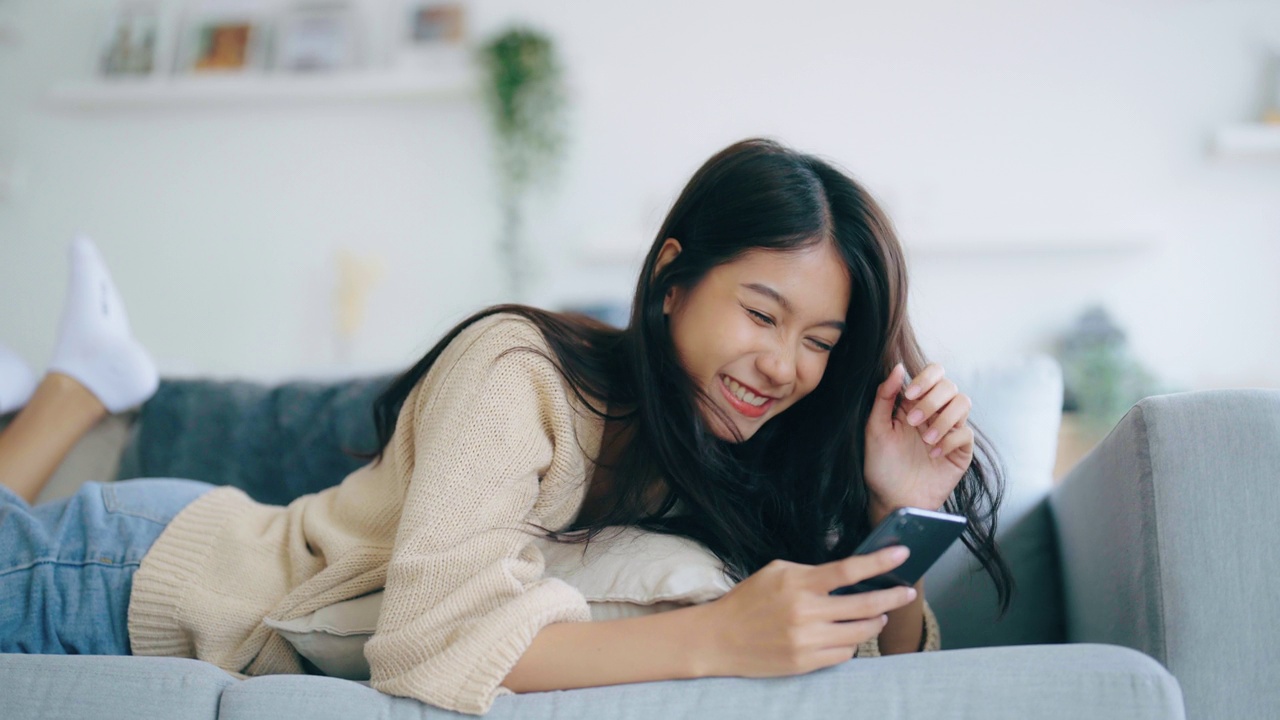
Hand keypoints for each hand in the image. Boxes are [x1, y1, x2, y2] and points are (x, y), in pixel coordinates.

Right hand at [698, 546, 917, 677]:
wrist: (720, 638)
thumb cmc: (748, 600)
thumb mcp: (776, 572)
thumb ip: (810, 572)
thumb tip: (847, 573)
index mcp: (799, 583)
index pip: (848, 570)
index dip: (879, 562)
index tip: (902, 555)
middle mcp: (806, 612)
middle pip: (864, 604)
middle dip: (892, 597)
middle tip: (906, 592)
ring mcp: (807, 640)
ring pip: (860, 632)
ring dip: (875, 622)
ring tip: (878, 616)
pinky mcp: (806, 663)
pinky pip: (844, 654)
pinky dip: (851, 643)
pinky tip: (847, 635)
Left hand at [863, 362, 973, 520]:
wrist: (894, 499)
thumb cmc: (882, 465)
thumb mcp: (875, 428)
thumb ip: (885, 396)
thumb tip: (897, 368)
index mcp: (914, 403)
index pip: (933, 374)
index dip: (926, 378)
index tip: (910, 394)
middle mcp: (935, 412)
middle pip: (950, 386)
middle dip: (932, 402)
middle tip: (913, 423)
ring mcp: (950, 430)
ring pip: (964, 403)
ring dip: (944, 419)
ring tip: (926, 440)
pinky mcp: (961, 449)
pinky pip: (966, 433)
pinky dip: (950, 441)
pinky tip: (934, 454)